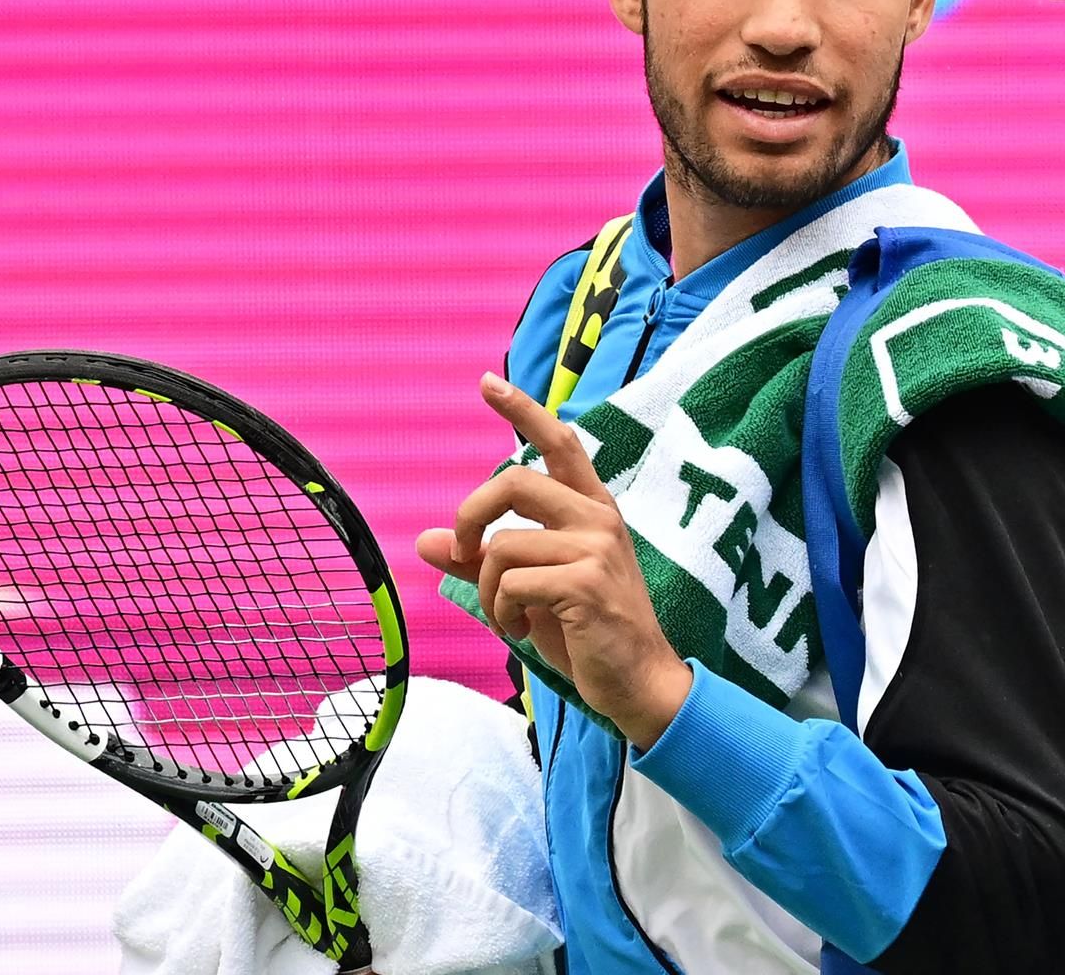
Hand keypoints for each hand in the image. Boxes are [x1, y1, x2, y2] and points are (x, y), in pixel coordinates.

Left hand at [417, 374, 693, 747]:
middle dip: (471, 516)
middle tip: (466, 554)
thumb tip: (426, 541)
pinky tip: (522, 630)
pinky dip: (501, 612)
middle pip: (513, 482)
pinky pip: (511, 583)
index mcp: (591, 511)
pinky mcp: (585, 584)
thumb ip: (485, 562)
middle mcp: (597, 520)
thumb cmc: (589, 633)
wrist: (639, 682)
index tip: (487, 382)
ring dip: (489, 591)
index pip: (560, 444)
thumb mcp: (531, 590)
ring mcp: (595, 550)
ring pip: (503, 546)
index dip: (523, 410)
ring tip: (509, 618)